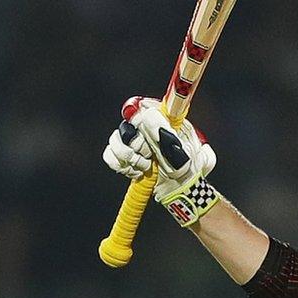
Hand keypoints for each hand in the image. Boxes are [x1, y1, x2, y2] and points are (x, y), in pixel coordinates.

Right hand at [102, 96, 219, 225]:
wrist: (180, 191)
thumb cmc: (188, 171)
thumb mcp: (184, 154)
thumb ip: (169, 136)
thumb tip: (151, 118)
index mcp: (166, 121)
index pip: (146, 106)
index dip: (140, 115)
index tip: (141, 126)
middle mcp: (149, 128)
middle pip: (128, 124)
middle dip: (137, 144)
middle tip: (149, 156)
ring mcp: (135, 141)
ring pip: (116, 139)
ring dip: (128, 157)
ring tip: (144, 166)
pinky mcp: (125, 155)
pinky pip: (110, 154)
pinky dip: (119, 164)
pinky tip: (135, 171)